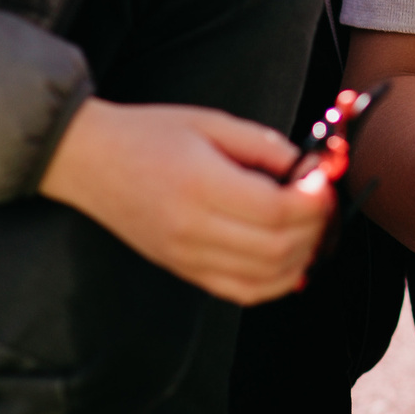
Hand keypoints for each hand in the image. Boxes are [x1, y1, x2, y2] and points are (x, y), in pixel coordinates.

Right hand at [39, 98, 331, 303]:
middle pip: (278, 248)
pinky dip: (276, 281)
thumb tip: (311, 168)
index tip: (326, 181)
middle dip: (316, 227)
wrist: (89, 161)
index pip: (277, 210)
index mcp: (200, 185)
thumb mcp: (211, 122)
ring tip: (311, 226)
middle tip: (324, 201)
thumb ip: (264, 146)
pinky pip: (241, 291)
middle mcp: (193, 229)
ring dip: (303, 256)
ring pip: (265, 278)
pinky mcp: (183, 270)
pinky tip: (290, 257)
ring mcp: (186, 257)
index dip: (314, 200)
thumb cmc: (147, 134)